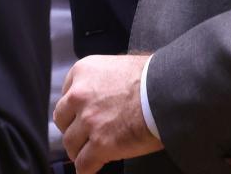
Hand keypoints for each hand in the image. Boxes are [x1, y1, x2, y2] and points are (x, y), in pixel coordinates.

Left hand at [54, 54, 160, 172]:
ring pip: (70, 144)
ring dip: (79, 151)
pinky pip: (84, 164)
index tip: (79, 118)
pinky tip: (90, 170)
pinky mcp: (101, 145)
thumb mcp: (118, 65)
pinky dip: (86, 169)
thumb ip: (101, 80)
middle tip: (83, 136)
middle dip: (72, 130)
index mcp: (82, 72)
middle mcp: (79, 95)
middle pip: (62, 120)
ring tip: (88, 155)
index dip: (74, 110)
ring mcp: (89, 121)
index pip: (66, 96)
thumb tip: (103, 94)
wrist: (168, 92)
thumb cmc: (152, 77)